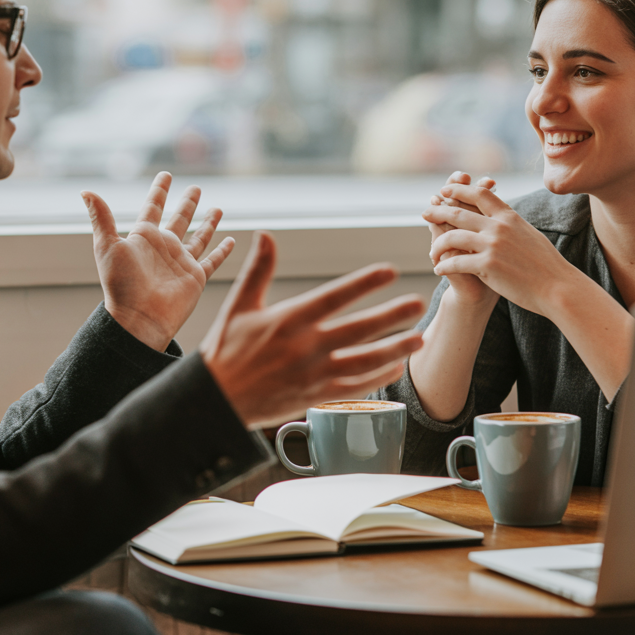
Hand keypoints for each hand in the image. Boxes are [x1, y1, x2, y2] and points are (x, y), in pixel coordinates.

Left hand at [83, 172, 234, 351]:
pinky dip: (222, 251)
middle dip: (187, 204)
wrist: (139, 318)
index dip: (160, 191)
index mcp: (144, 238)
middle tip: (196, 187)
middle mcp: (164, 247)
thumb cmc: (121, 285)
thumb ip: (101, 217)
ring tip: (218, 208)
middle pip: (179, 219)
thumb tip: (85, 191)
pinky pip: (212, 260)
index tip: (166, 175)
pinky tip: (231, 240)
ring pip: (199, 237)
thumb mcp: (107, 246)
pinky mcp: (196, 277)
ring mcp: (181, 262)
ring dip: (208, 223)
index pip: (153, 207)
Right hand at [201, 232, 425, 427]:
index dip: (364, 283)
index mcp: (288, 319)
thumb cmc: (226, 350)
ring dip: (395, 348)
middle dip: (392, 315)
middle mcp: (305, 346)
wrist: (214, 399)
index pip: (334, 296)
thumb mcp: (239, 305)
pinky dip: (377, 376)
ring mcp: (313, 374)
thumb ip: (258, 270)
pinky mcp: (315, 397)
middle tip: (417, 303)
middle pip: (359, 328)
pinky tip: (394, 365)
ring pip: (364, 360)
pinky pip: (355, 387)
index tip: (389, 272)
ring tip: (419, 338)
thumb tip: (265, 235)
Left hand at [424, 182, 578, 318]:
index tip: (445, 191)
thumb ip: (511, 224)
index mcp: (509, 217)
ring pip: (452, 236)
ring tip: (431, 252)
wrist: (557, 287)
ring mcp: (492, 245)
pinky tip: (439, 270)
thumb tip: (502, 215)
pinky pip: (455, 262)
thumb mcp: (529, 235)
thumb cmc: (546, 266)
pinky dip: (443, 266)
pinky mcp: (487, 265)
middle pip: (458, 212)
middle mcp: (499, 226)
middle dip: (438, 210)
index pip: (479, 193)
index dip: (459, 190)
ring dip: (437, 244)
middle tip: (425, 212)